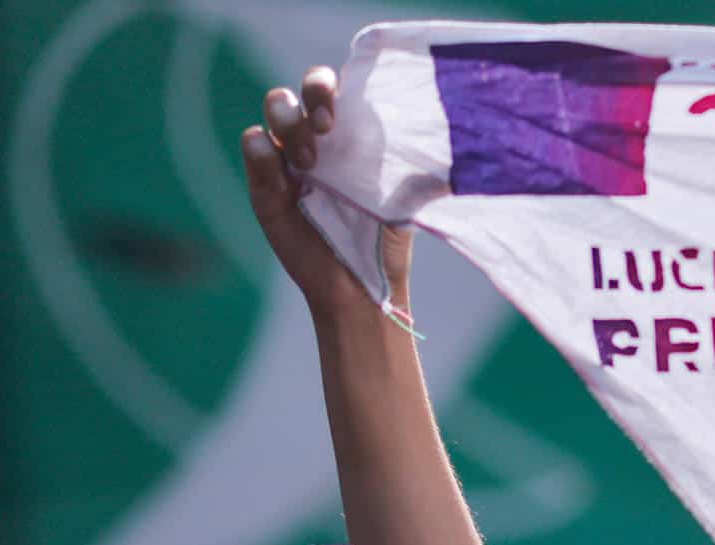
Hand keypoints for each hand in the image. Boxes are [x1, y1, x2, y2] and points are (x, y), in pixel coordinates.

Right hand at [241, 66, 412, 315]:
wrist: (358, 287)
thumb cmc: (383, 240)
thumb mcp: (406, 203)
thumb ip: (420, 175)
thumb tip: (461, 154)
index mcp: (351, 133)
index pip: (337, 87)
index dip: (332, 86)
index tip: (341, 114)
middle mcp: (318, 137)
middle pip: (303, 89)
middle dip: (313, 94)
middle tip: (327, 127)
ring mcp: (288, 155)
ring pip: (277, 107)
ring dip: (289, 122)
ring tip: (310, 163)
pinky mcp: (264, 181)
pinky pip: (253, 145)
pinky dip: (261, 150)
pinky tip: (283, 177)